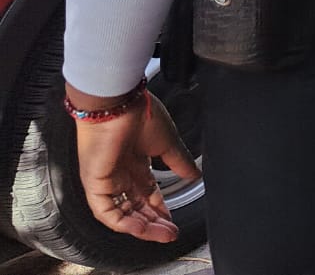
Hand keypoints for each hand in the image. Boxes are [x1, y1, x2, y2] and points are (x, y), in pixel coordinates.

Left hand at [71, 88, 200, 242]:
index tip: (173, 221)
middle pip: (136, 207)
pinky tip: (143, 228)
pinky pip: (107, 212)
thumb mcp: (168, 142)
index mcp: (135, 162)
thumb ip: (179, 162)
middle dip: (155, 222)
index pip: (147, 194)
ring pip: (122, 213)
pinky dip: (125, 223)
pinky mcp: (95, 183)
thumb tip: (195, 175)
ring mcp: (107, 179)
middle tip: (171, 233)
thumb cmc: (138, 113)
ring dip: (143, 227)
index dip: (160, 209)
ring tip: (163, 234)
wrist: (118, 102)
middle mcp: (120, 173)